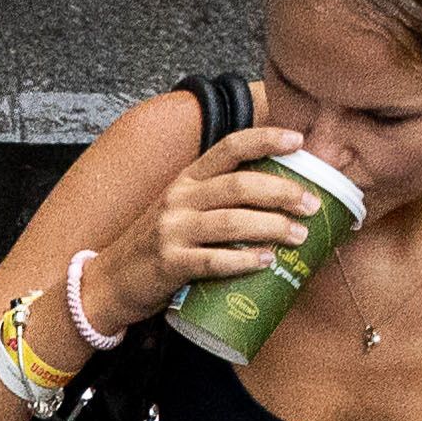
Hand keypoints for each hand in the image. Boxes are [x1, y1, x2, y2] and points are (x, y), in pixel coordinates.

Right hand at [91, 121, 324, 321]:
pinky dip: (243, 261)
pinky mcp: (169, 264)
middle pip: (239, 185)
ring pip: (231, 221)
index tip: (299, 143)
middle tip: (312, 205)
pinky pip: (212, 260)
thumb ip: (216, 199)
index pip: (230, 147)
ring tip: (299, 236)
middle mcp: (179, 198)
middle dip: (282, 192)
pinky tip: (265, 262)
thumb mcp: (181, 209)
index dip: (266, 139)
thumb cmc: (156, 245)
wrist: (109, 281)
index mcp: (187, 179)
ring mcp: (172, 231)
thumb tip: (276, 198)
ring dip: (271, 227)